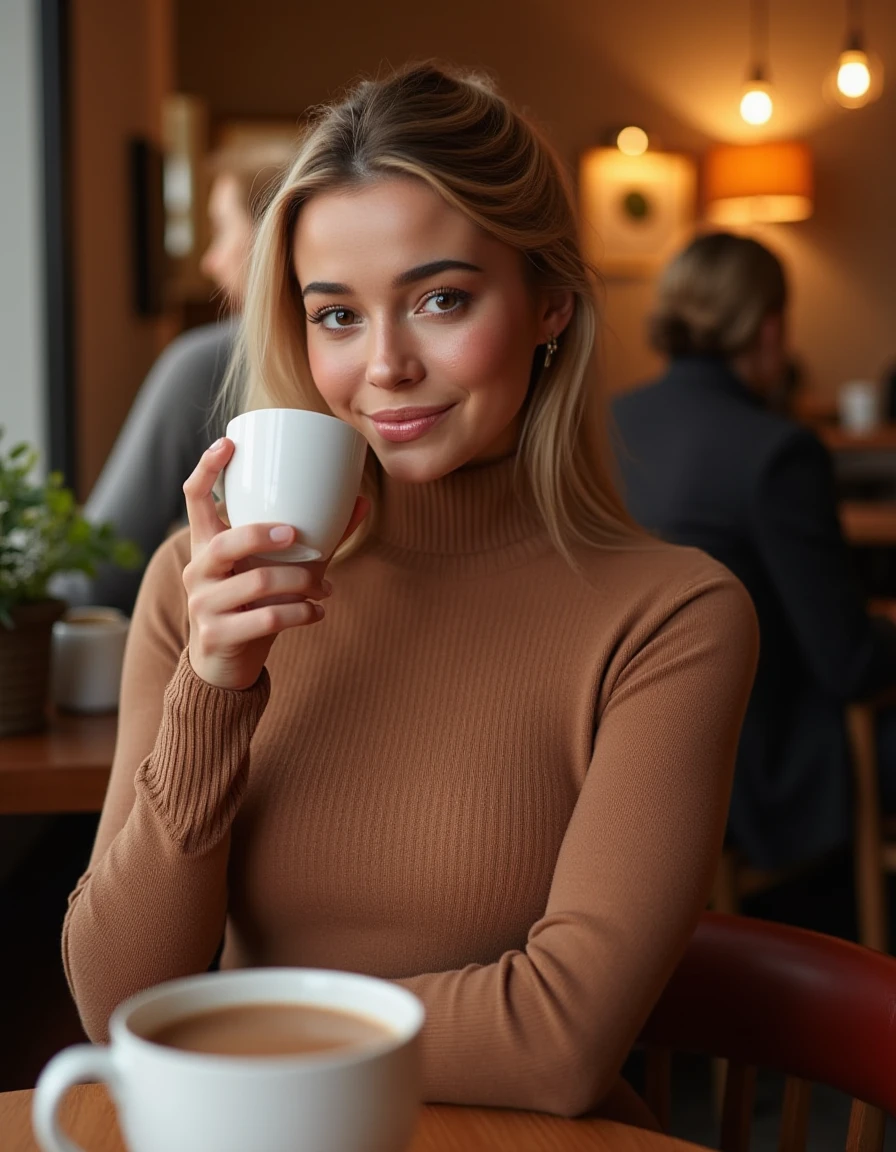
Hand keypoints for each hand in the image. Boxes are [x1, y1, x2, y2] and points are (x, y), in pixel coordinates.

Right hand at [182, 438, 368, 689]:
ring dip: (299, 582)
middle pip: (226, 542)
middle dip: (263, 535)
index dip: (208, 468)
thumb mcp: (277, 568)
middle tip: (296, 534)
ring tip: (323, 587)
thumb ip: (313, 539)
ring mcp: (203, 604)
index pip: (194, 498)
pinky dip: (301, 614)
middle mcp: (198, 570)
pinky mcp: (216, 635)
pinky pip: (267, 618)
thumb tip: (361, 500)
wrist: (225, 666)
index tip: (229, 443)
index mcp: (208, 544)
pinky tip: (317, 613)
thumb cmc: (253, 605)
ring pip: (256, 583)